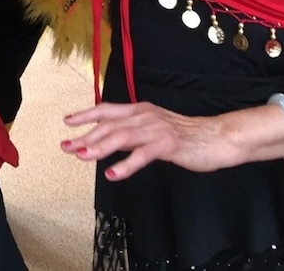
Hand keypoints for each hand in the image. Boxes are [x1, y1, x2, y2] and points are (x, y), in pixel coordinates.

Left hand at [61, 101, 234, 179]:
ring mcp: (156, 129)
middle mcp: (145, 116)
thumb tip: (110, 139)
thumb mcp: (154, 129)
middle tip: (67, 147)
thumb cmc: (186, 136)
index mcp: (141, 110)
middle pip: (109, 124)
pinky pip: (142, 155)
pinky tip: (113, 174)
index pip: (107, 110)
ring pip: (121, 136)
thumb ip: (133, 133)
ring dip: (99, 147)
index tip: (68, 122)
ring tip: (82, 156)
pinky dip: (125, 165)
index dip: (86, 114)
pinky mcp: (167, 144)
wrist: (216, 137)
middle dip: (86, 135)